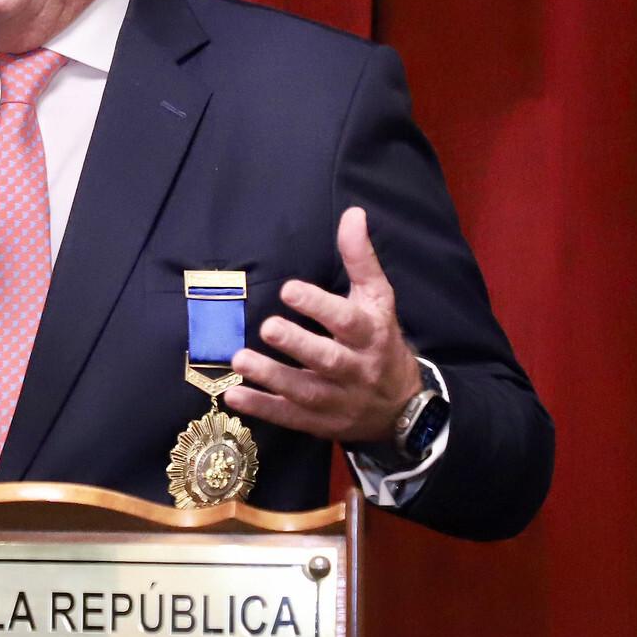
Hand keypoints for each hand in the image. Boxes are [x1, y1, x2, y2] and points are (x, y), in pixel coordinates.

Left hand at [223, 207, 423, 443]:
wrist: (401, 406)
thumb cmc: (381, 341)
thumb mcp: (378, 299)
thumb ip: (361, 259)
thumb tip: (352, 214)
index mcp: (371, 335)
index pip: (348, 321)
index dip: (320, 306)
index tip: (288, 289)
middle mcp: (357, 369)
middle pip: (328, 359)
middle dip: (297, 344)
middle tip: (267, 326)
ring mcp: (338, 400)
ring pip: (305, 392)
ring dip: (271, 377)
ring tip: (239, 359)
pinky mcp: (319, 422)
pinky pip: (290, 417)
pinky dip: (263, 409)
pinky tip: (234, 397)